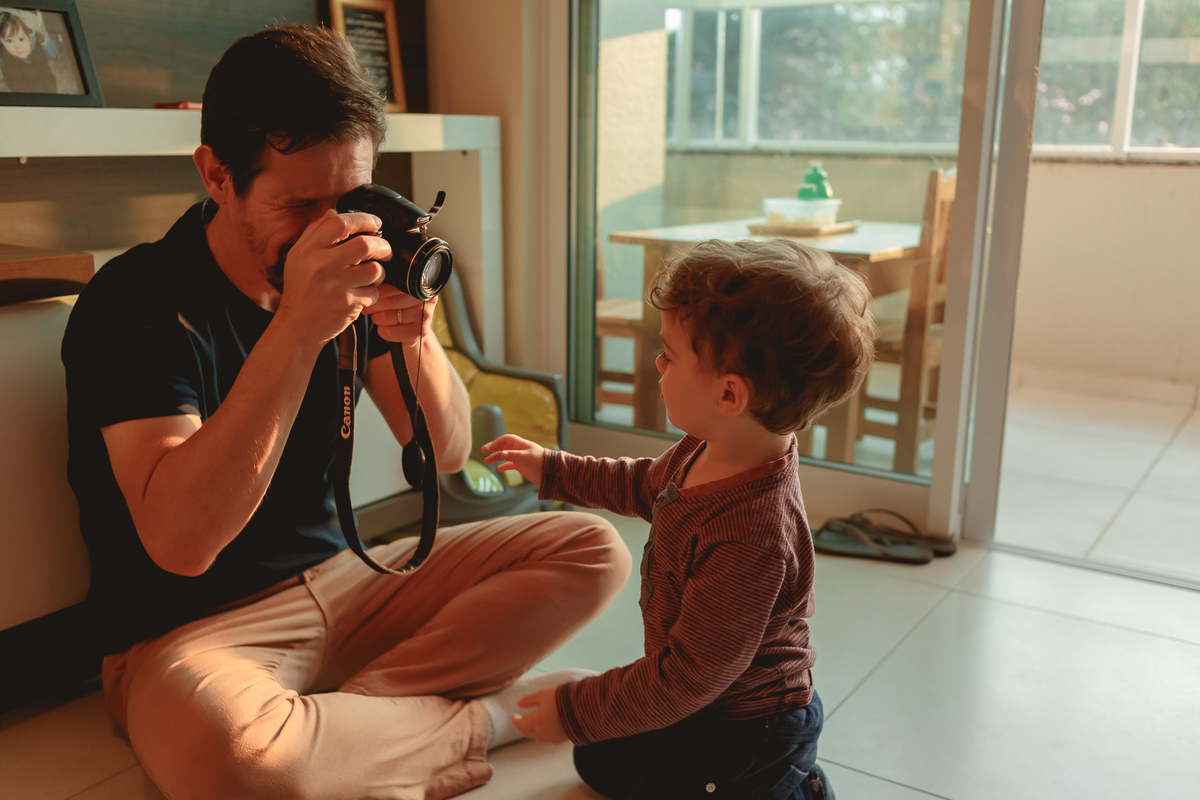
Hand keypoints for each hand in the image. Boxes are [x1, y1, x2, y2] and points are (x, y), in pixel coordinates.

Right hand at [274, 210, 390, 347]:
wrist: (296, 326)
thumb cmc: (300, 290)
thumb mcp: (298, 257)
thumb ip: (314, 232)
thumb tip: (334, 212)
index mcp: (308, 250)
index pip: (339, 223)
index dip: (363, 220)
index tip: (375, 223)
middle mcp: (321, 266)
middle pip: (364, 245)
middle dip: (382, 245)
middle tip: (384, 250)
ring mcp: (335, 286)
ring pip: (374, 270)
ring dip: (380, 271)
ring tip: (372, 274)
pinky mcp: (347, 304)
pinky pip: (373, 292)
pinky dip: (373, 293)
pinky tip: (363, 294)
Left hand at [364, 283, 437, 346]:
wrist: (414, 327)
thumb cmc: (401, 305)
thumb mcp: (396, 292)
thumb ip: (387, 284)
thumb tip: (368, 284)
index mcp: (418, 285)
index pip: (391, 286)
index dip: (376, 292)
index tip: (368, 295)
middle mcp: (425, 298)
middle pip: (389, 301)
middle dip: (373, 306)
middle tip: (367, 308)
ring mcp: (424, 315)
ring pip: (387, 317)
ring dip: (376, 318)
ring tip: (377, 317)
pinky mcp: (419, 331)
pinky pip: (391, 332)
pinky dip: (382, 331)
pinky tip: (383, 328)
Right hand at [481, 434, 544, 484]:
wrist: (551, 473)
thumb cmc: (541, 462)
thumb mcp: (526, 458)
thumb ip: (513, 455)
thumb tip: (500, 453)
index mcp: (521, 444)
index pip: (506, 439)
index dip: (497, 442)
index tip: (489, 448)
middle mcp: (519, 450)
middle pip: (503, 446)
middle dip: (493, 448)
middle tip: (483, 451)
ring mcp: (520, 458)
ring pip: (505, 456)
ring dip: (495, 458)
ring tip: (486, 462)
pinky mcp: (521, 466)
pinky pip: (510, 464)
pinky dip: (504, 466)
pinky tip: (499, 469)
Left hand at [512, 687, 567, 743]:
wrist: (584, 708)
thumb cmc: (562, 698)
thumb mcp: (543, 694)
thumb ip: (529, 700)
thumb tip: (518, 704)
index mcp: (536, 720)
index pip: (520, 724)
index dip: (515, 720)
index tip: (514, 715)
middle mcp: (542, 732)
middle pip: (527, 733)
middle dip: (522, 727)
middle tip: (521, 720)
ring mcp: (552, 737)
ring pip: (537, 737)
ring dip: (533, 731)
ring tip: (534, 722)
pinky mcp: (561, 739)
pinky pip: (549, 739)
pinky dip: (545, 733)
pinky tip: (548, 727)